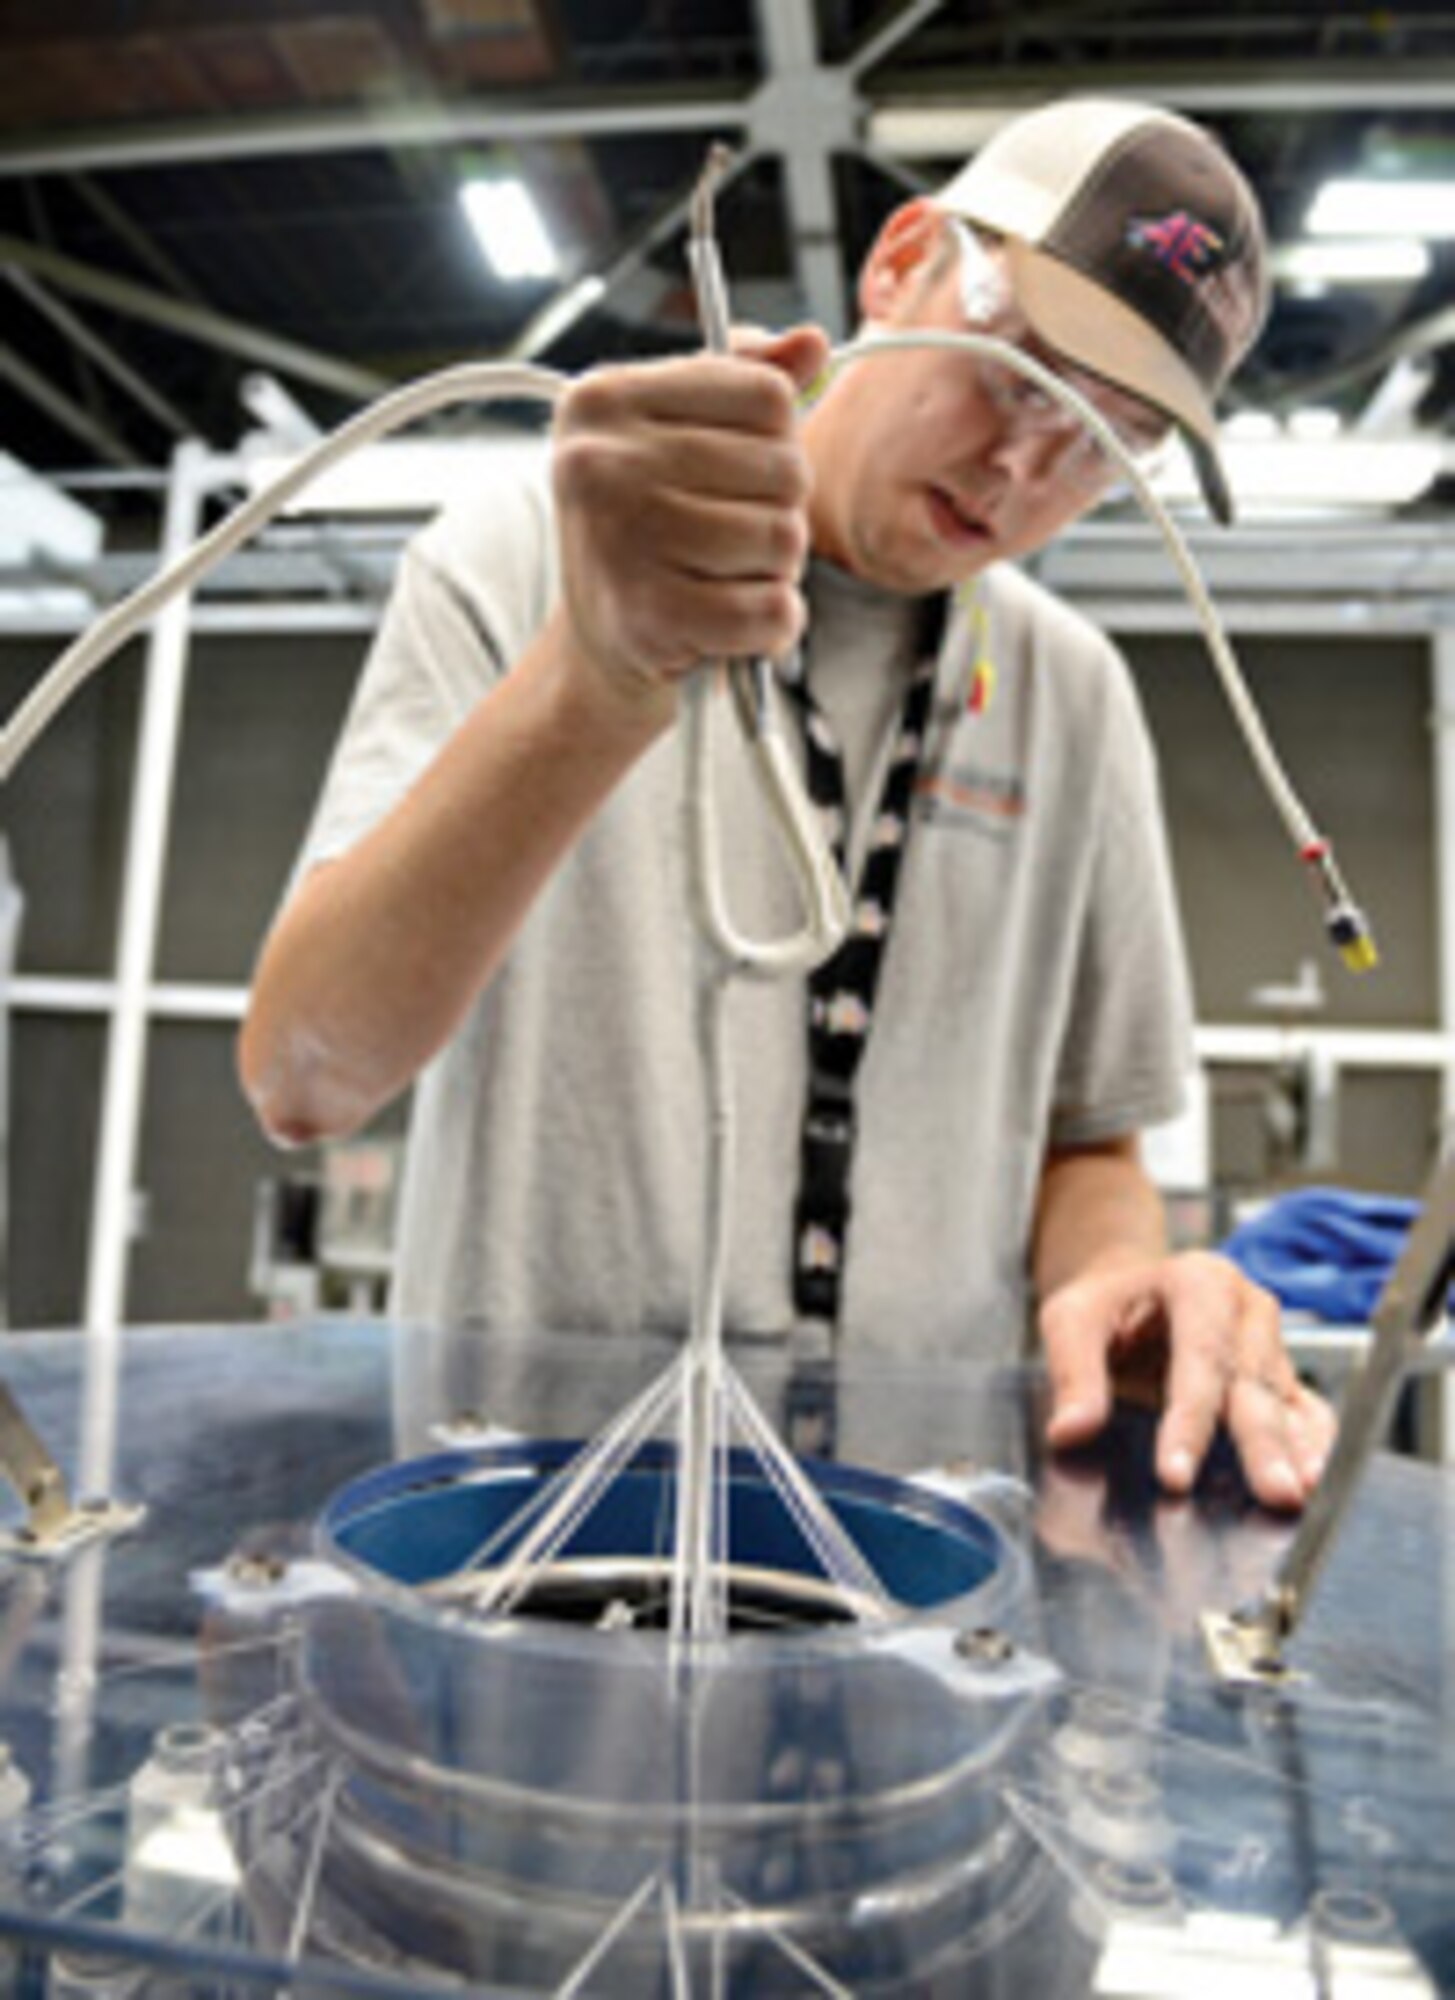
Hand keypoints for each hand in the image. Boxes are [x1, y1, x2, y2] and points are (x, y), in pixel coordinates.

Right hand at [551, 327, 828, 705]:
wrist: (598, 642)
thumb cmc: (648, 531)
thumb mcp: (681, 435)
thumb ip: (745, 381)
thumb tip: (811, 343)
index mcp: (606, 399)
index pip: (768, 396)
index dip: (776, 443)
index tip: (734, 474)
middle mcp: (601, 462)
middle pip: (785, 470)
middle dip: (777, 513)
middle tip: (727, 539)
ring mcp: (621, 539)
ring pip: (783, 540)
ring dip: (772, 571)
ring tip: (722, 577)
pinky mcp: (650, 616)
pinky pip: (772, 610)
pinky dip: (770, 627)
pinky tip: (729, 624)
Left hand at [1038, 1249, 1335, 1510]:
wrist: (1131, 1292)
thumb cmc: (1105, 1305)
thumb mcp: (1071, 1320)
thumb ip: (1074, 1375)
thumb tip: (1070, 1431)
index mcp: (1198, 1280)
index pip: (1199, 1356)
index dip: (1190, 1419)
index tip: (1174, 1474)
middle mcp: (1245, 1306)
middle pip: (1253, 1381)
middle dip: (1262, 1442)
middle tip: (1274, 1494)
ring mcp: (1271, 1340)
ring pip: (1285, 1400)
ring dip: (1293, 1451)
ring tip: (1296, 1495)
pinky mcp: (1283, 1373)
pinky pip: (1309, 1409)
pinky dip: (1313, 1444)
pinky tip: (1313, 1477)